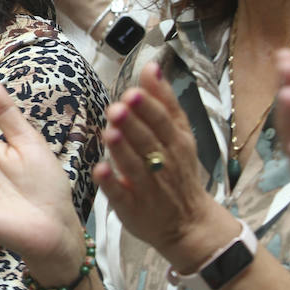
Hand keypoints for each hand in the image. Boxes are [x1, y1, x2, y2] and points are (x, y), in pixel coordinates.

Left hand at [93, 61, 235, 270]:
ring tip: (110, 132)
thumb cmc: (179, 171)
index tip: (134, 91)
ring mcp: (148, 187)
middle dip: (133, 124)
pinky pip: (121, 195)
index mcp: (176, 143)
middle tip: (118, 107)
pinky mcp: (132, 208)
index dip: (149, 107)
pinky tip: (100, 170)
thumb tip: (151, 66)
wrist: (189, 224)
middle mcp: (164, 163)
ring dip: (122, 149)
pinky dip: (111, 184)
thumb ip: (163, 101)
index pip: (163, 122)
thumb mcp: (179, 134)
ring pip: (134, 166)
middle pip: (148, 141)